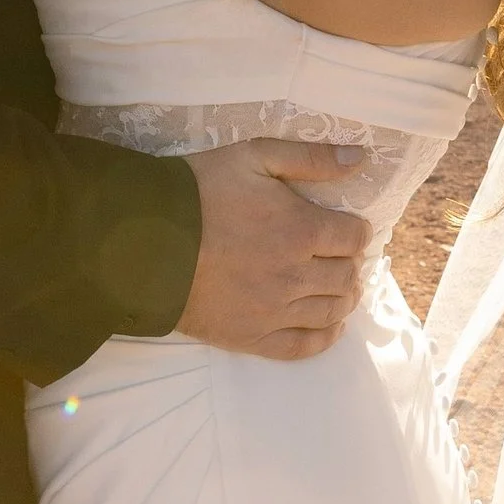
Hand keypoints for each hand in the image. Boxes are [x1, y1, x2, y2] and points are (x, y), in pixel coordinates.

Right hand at [179, 139, 371, 359]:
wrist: (144, 241)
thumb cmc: (198, 192)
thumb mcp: (253, 157)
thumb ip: (309, 158)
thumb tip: (359, 158)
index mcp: (301, 230)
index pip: (355, 237)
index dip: (354, 230)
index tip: (344, 228)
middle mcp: (296, 276)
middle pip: (347, 277)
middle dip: (349, 264)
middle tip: (338, 257)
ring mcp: (275, 311)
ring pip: (331, 312)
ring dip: (342, 298)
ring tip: (336, 287)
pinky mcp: (253, 337)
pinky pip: (303, 347)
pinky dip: (324, 337)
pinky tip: (328, 325)